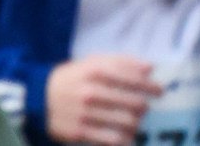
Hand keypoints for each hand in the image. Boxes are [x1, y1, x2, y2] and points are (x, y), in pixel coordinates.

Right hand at [47, 59, 167, 145]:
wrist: (39, 99)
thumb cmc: (72, 78)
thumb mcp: (92, 63)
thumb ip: (121, 62)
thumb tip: (150, 67)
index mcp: (96, 71)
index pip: (132, 78)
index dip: (150, 86)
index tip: (160, 91)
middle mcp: (92, 91)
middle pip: (132, 102)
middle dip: (144, 107)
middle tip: (145, 108)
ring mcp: (86, 113)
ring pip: (125, 122)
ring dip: (136, 123)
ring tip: (135, 122)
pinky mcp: (80, 132)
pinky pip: (111, 139)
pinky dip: (124, 139)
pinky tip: (127, 137)